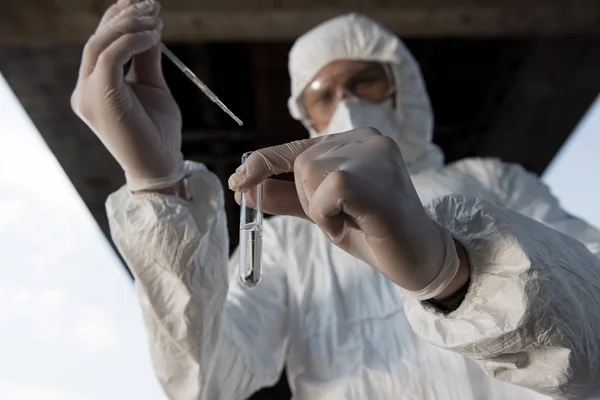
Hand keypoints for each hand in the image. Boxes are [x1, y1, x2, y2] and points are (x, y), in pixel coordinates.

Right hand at [71, 0, 183, 190]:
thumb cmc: (158, 132)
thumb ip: (146, 60)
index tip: (146, 4)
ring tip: (156, 17)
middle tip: (153, 5)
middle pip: (97, 40)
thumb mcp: (153, 88)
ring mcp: (88, 96)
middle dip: (125, 15)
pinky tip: (154, 35)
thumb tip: (150, 27)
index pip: (99, 44)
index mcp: (93, 88)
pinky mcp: (101, 100)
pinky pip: (110, 57)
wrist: (161, 166)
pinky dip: (132, 41)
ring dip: (129, 24)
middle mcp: (84, 91)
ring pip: (99, 44)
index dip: (119, 19)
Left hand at [228, 128, 463, 295]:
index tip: (238, 182)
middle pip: (301, 163)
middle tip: (345, 217)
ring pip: (310, 174)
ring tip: (354, 219)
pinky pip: (325, 191)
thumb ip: (289, 198)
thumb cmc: (373, 232)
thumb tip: (247, 190)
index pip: (297, 147)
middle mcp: (366, 139)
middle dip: (309, 199)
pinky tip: (355, 223)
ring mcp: (374, 153)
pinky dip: (328, 215)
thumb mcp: (323, 213)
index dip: (263, 163)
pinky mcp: (376, 177)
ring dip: (321, 210)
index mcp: (355, 142)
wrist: (418, 258)